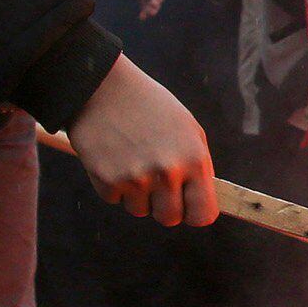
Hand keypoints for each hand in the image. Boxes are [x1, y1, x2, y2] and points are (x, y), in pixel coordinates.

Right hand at [64, 56, 216, 225]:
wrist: (103, 87)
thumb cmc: (150, 107)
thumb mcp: (188, 129)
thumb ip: (198, 166)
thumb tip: (204, 199)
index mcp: (194, 160)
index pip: (203, 214)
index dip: (195, 213)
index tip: (189, 207)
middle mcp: (167, 173)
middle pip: (170, 219)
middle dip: (164, 206)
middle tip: (156, 184)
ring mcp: (136, 179)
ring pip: (140, 210)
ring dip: (137, 194)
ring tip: (133, 161)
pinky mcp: (107, 181)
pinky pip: (115, 199)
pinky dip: (114, 185)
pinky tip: (114, 158)